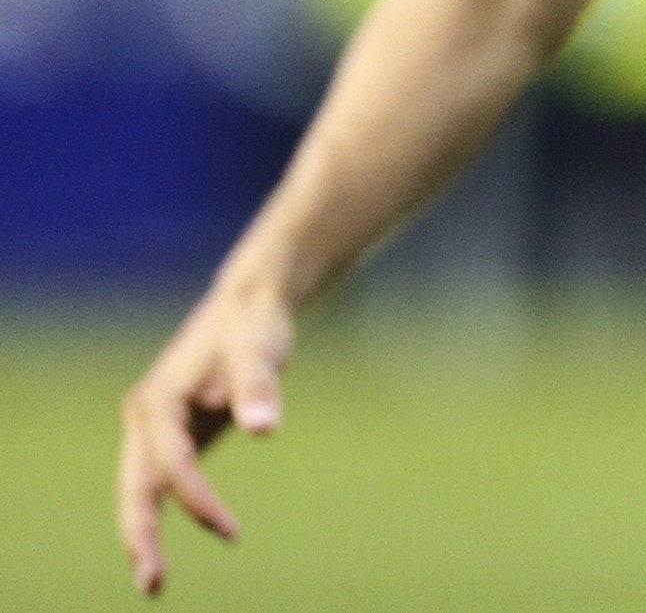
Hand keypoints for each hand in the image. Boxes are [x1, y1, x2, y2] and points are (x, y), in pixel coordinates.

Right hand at [118, 281, 291, 593]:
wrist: (248, 306)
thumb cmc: (253, 326)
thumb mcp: (259, 349)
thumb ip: (259, 387)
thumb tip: (266, 428)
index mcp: (157, 401)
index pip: (172, 463)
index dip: (196, 500)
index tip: (231, 531)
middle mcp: (145, 418)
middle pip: (134, 487)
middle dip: (140, 536)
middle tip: (153, 584)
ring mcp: (154, 429)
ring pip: (139, 490)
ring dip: (142, 534)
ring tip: (153, 583)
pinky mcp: (172, 435)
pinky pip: (158, 483)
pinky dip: (159, 514)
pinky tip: (158, 550)